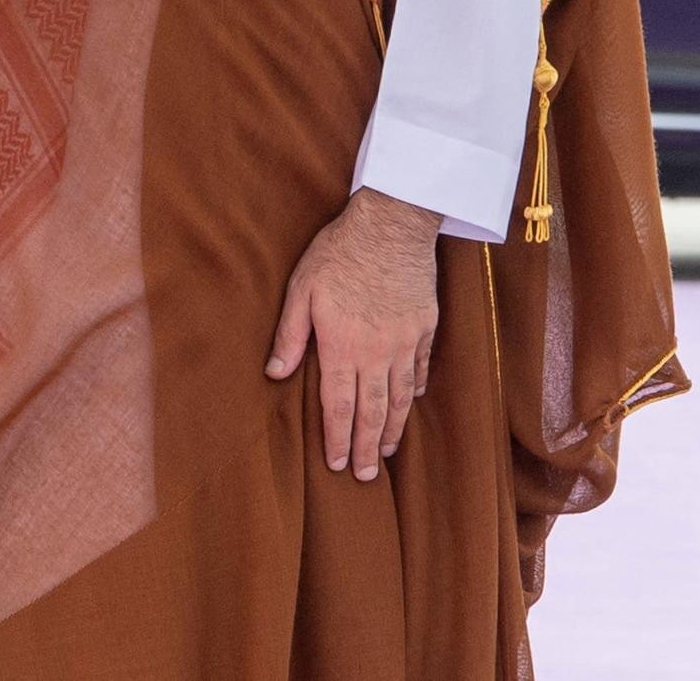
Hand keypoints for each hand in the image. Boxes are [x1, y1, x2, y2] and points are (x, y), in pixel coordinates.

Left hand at [265, 188, 441, 481]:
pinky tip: (412, 401)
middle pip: (372, 411)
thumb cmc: (339, 252)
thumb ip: (290, 334)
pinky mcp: (425, 326)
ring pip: (401, 397)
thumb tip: (275, 372)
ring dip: (392, 428)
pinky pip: (421, 367)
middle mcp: (377, 353)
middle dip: (366, 448)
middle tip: (364, 476)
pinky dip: (416, 388)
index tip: (335, 464)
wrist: (392, 223)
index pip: (339, 406)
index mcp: (343, 347)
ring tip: (386, 451)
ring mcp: (405, 342)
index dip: (336, 438)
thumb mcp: (301, 288)